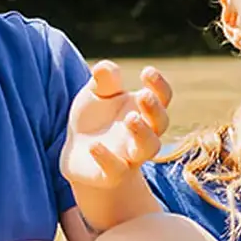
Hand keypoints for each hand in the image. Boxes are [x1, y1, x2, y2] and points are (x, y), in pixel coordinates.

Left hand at [61, 61, 171, 193]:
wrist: (78, 156)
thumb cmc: (95, 119)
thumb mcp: (95, 96)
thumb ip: (103, 82)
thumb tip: (106, 67)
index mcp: (142, 111)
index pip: (161, 98)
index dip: (159, 86)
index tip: (147, 71)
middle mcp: (142, 134)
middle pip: (160, 124)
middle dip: (154, 109)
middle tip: (143, 95)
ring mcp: (129, 155)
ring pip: (147, 148)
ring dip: (142, 133)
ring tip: (131, 118)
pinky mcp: (111, 174)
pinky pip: (116, 169)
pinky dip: (107, 158)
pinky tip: (95, 146)